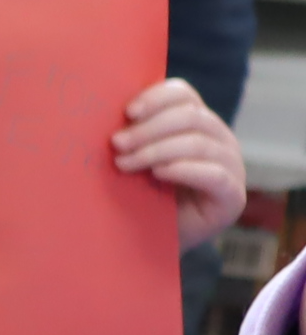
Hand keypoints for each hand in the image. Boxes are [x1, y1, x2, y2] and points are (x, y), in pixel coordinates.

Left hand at [116, 78, 247, 250]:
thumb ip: (130, 131)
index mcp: (197, 121)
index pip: (183, 94)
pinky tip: (158, 174)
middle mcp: (220, 139)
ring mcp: (232, 167)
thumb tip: (100, 108)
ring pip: (200, 143)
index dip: (156, 98)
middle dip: (149, 129)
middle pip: (191, 117)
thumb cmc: (137, 191)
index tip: (127, 112)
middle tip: (117, 144)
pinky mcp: (233, 196)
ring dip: (157, 150)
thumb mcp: (132, 155)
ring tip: (125, 163)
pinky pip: (214, 175)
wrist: (148, 239)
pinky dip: (183, 170)